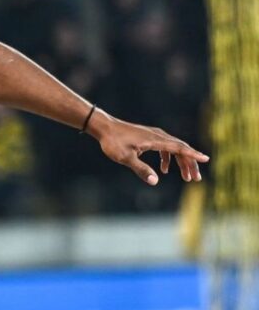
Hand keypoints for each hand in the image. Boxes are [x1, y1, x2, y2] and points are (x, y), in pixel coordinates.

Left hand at [91, 113, 208, 184]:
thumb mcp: (125, 158)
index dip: (193, 154)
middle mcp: (158, 136)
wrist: (104, 127)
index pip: (179, 147)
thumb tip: (155, 181)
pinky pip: (164, 148)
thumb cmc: (113, 142)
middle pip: (180, 149)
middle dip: (190, 163)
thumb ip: (141, 169)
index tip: (206, 159)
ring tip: (186, 177)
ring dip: (181, 162)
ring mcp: (153, 136)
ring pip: (173, 148)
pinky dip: (168, 158)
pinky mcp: (148, 138)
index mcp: (155, 140)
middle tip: (195, 179)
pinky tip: (164, 170)